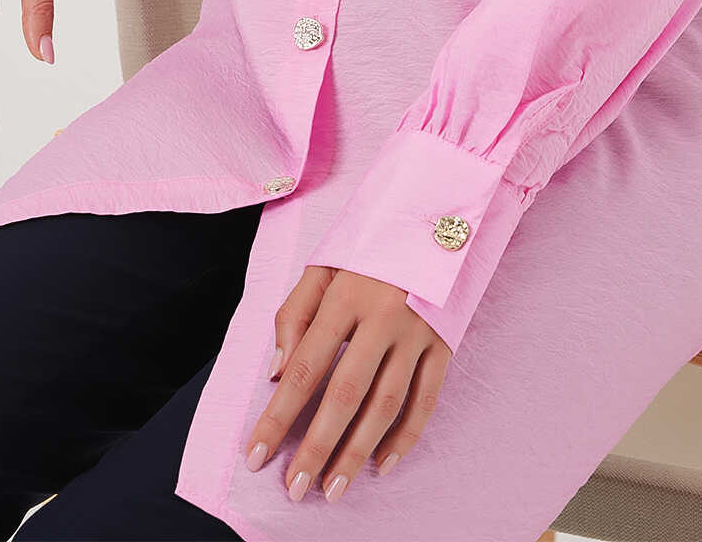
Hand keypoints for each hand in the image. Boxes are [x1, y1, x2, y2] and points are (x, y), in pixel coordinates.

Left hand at [242, 264, 451, 503]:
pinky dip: (405, 437)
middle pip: (344, 394)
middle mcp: (382, 316)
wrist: (436, 211)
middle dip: (316, 448)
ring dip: (357, 453)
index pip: (304, 366)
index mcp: (345, 294)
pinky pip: (426, 400)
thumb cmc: (369, 244)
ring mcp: (417, 331)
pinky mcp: (445, 342)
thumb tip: (275, 373)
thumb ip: (294, 315)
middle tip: (294, 488)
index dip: (278, 414)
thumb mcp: (324, 264)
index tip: (256, 453)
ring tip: (333, 488)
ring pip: (385, 405)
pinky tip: (382, 464)